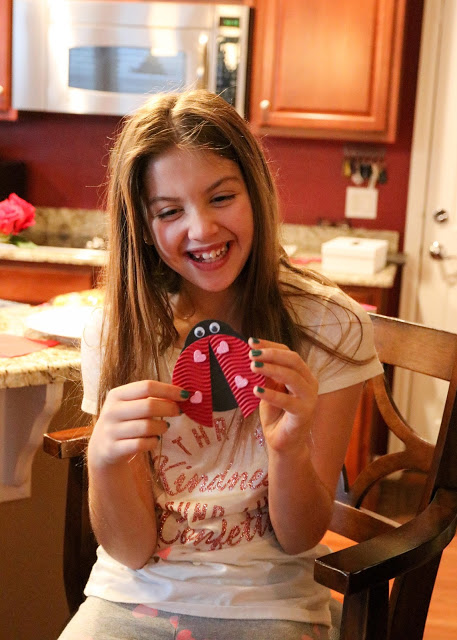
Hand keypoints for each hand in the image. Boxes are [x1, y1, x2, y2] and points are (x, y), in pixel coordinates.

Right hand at [87, 380, 187, 468]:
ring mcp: (110, 431)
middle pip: (148, 406)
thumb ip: (150, 398)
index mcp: (117, 395)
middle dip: (169, 408)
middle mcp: (111, 411)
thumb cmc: (124, 422)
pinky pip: (141, 444)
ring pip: (147, 427)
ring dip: (162, 427)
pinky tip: (154, 439)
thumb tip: (181, 395)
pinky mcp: (113, 449)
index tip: (185, 395)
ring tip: (165, 427)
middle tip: (178, 412)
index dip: (169, 390)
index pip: (147, 386)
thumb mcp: (131, 406)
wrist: (102, 448)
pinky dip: (153, 442)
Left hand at [248, 338, 318, 453]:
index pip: (288, 353)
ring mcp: (309, 399)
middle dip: (272, 354)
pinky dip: (270, 394)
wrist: (283, 443)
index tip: (251, 342)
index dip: (270, 346)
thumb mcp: (269, 388)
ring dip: (271, 369)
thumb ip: (267, 374)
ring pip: (292, 376)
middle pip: (293, 360)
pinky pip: (287, 401)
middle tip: (252, 354)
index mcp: (302, 374)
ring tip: (252, 367)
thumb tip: (254, 355)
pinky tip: (256, 389)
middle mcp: (309, 383)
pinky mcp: (304, 414)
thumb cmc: (276, 414)